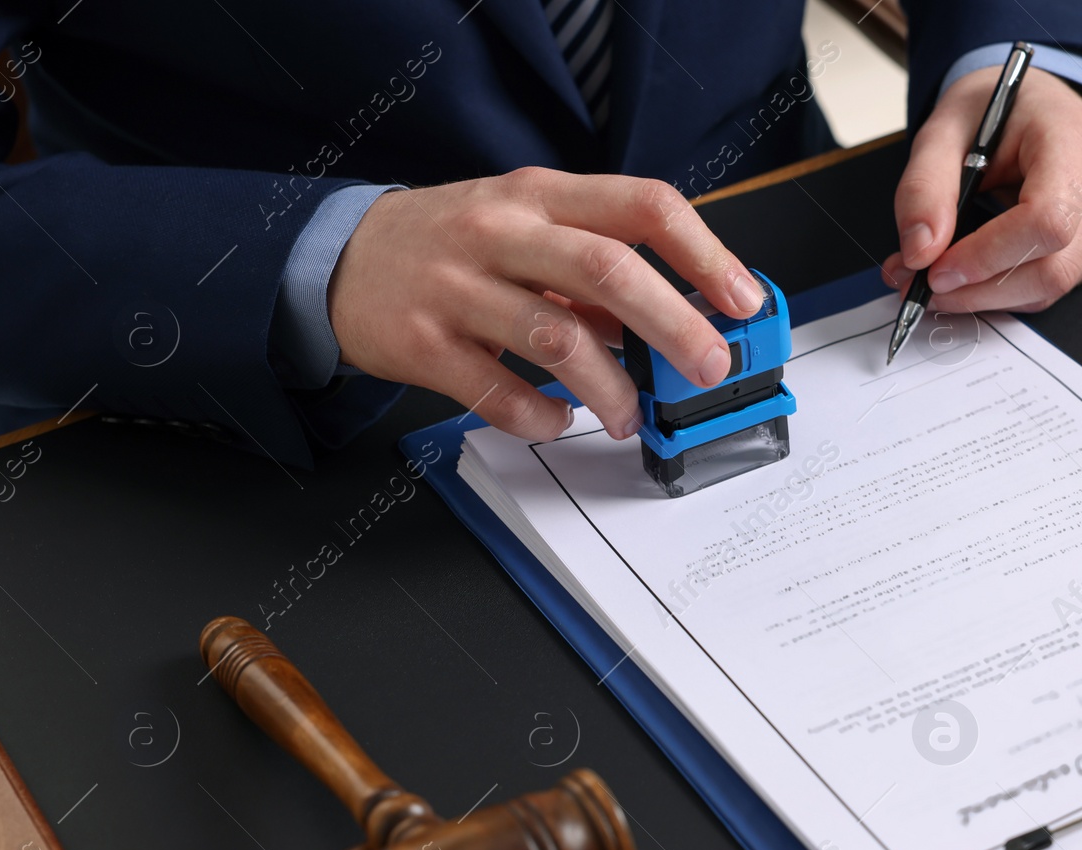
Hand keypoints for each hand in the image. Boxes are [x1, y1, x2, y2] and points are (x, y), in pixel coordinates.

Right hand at [328, 168, 763, 440]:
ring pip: (557, 340)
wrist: (340, 261)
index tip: (742, 300)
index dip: (703, 254)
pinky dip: (540, 417)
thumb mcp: (525, 229)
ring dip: (609, 390)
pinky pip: (499, 393)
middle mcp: (502, 232)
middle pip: (609, 271)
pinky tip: (556, 420)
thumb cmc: (452, 245)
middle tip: (708, 369)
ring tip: (628, 416)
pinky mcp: (425, 344)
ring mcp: (459, 287)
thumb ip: (595, 268)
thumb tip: (677, 318)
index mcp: (541, 196)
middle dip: (674, 326)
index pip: (642, 206)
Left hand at [884, 66, 1081, 313]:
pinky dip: (1007, 291)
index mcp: (1076, 138)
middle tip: (923, 285)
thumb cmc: (996, 111)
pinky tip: (976, 271)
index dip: (987, 257)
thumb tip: (919, 253)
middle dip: (980, 290)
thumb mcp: (943, 130)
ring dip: (988, 296)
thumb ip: (923, 189)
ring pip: (1053, 287)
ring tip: (940, 276)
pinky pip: (1055, 288)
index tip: (936, 271)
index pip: (1047, 220)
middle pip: (1054, 268)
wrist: (1032, 106)